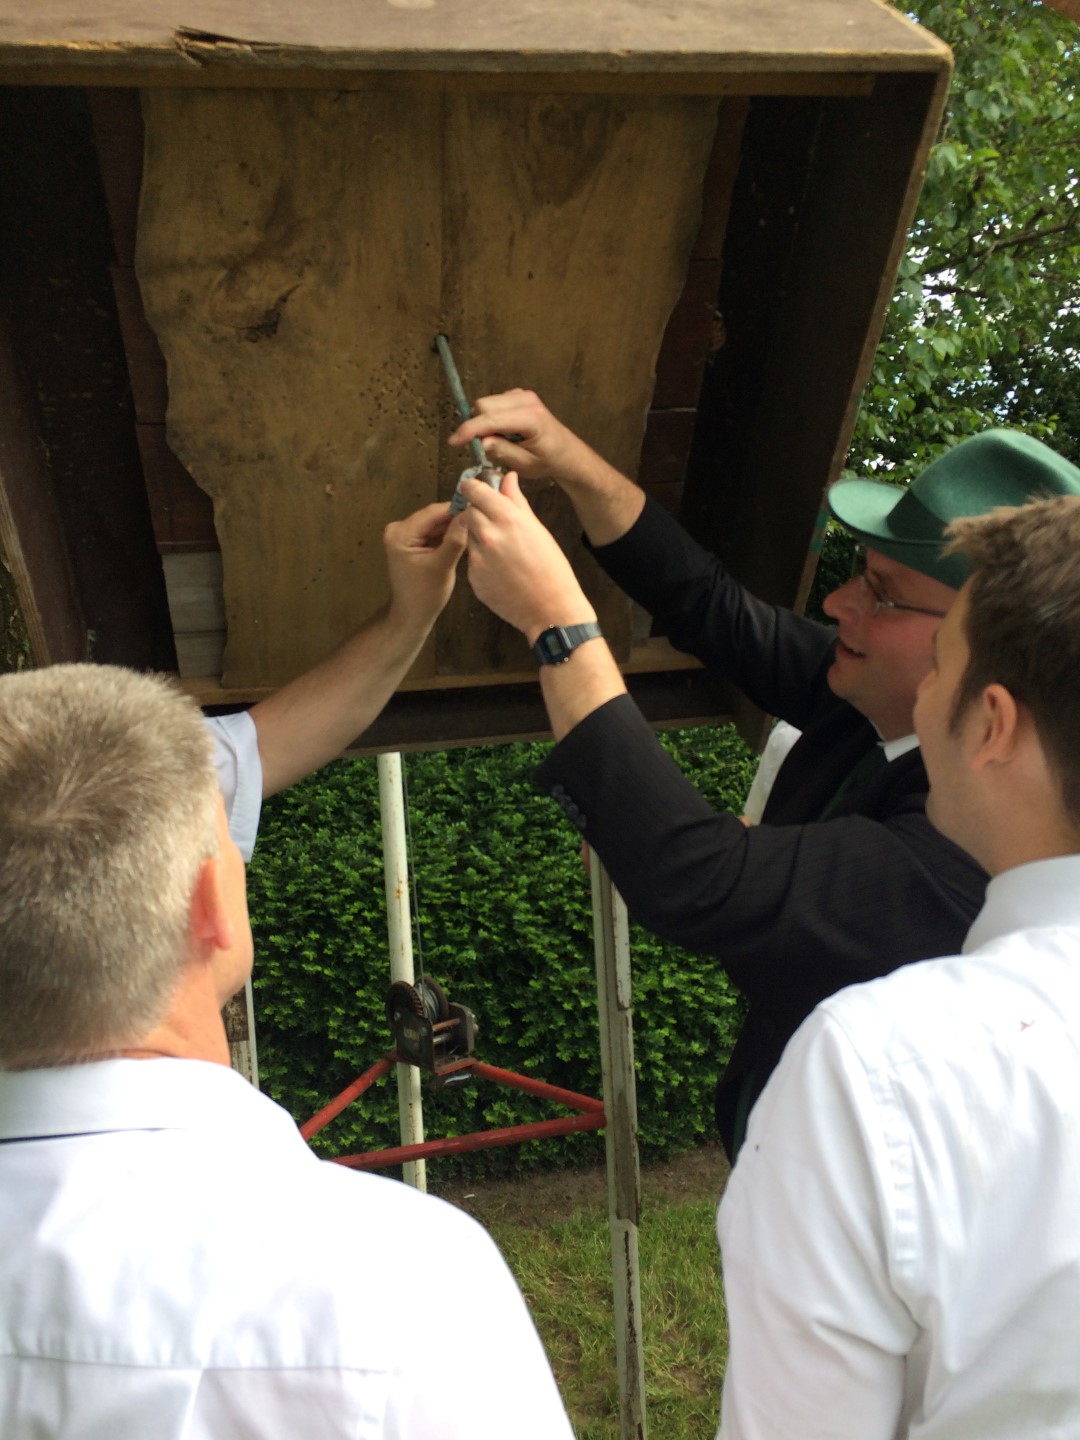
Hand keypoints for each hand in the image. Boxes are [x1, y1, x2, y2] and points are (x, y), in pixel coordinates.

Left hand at [384, 501, 467, 629]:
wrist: (412, 614)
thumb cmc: (425, 594)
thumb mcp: (442, 566)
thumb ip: (455, 540)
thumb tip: (470, 515)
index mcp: (400, 534)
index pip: (432, 512)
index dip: (456, 509)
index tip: (479, 509)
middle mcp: (398, 529)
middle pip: (433, 516)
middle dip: (455, 518)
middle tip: (481, 520)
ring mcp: (403, 535)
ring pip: (435, 524)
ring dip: (453, 526)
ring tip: (475, 528)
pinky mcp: (411, 541)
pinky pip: (432, 532)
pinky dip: (446, 535)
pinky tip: (463, 538)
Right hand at [449, 389, 598, 486]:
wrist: (566, 452)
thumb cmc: (548, 460)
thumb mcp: (525, 464)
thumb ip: (502, 451)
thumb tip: (481, 442)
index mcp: (531, 418)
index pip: (490, 418)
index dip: (469, 430)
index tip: (454, 442)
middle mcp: (526, 400)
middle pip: (484, 405)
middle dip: (477, 426)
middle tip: (486, 446)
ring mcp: (522, 395)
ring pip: (486, 404)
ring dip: (485, 423)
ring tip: (501, 441)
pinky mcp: (518, 396)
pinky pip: (493, 404)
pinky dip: (492, 419)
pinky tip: (505, 433)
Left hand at [461, 472, 593, 640]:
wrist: (550, 609)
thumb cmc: (552, 570)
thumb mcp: (538, 529)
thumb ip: (517, 501)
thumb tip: (508, 478)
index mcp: (507, 518)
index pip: (475, 490)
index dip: (473, 487)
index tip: (475, 488)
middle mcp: (488, 535)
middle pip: (468, 512)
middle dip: (477, 512)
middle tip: (494, 522)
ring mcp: (478, 558)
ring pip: (468, 535)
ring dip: (479, 536)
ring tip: (502, 550)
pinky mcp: (473, 577)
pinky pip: (472, 559)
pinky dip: (481, 559)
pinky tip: (500, 568)